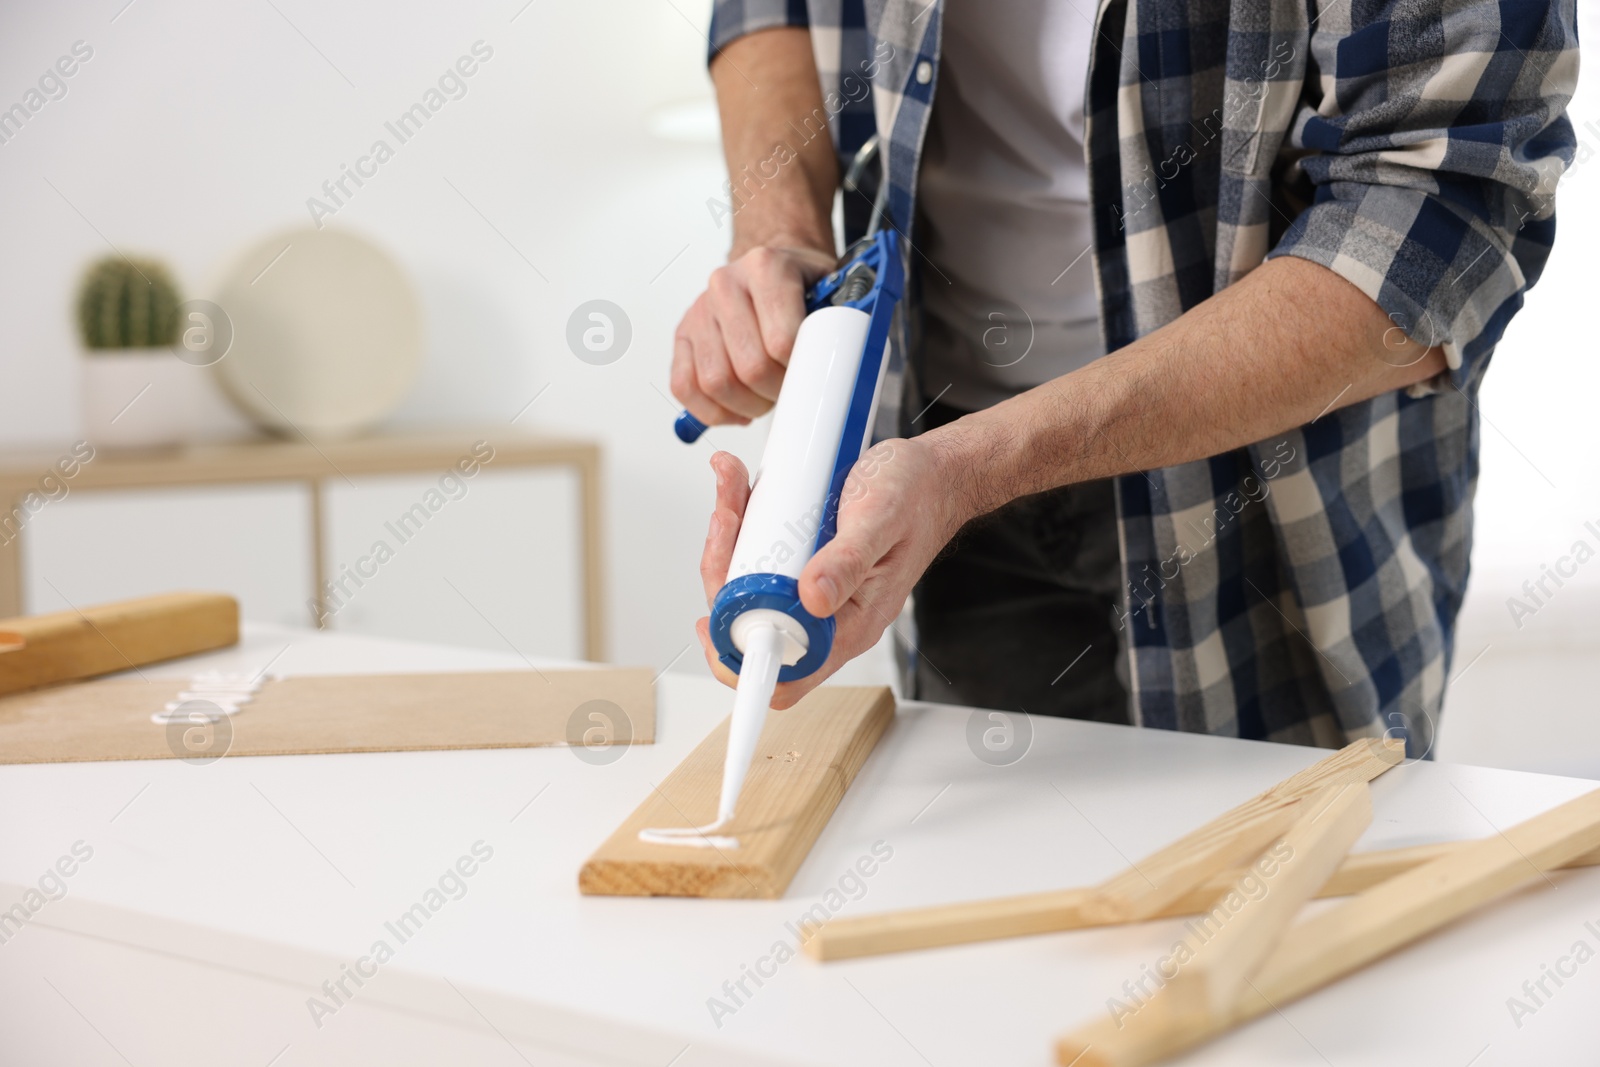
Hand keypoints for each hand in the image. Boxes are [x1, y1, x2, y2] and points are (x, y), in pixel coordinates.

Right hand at [670, 243, 836, 425]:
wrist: (769, 266)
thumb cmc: (800, 283)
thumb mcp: (830, 289)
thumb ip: (834, 322)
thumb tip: (835, 368)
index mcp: (765, 268)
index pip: (781, 342)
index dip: (798, 371)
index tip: (808, 375)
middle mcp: (726, 285)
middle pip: (749, 366)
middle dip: (773, 392)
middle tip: (788, 391)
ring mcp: (700, 310)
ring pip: (714, 382)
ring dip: (744, 405)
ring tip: (763, 399)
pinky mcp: (682, 334)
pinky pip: (683, 386)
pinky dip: (710, 410)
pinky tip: (735, 409)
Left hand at [695, 437, 970, 707]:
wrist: (931, 477)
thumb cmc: (916, 499)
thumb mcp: (882, 519)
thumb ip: (849, 560)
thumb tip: (812, 600)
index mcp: (850, 625)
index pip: (786, 675)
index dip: (739, 662)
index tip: (711, 623)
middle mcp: (827, 617)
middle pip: (749, 626)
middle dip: (723, 573)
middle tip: (728, 521)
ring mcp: (811, 593)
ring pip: (746, 588)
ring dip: (727, 543)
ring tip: (732, 494)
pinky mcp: (801, 567)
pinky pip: (756, 561)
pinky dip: (740, 527)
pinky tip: (740, 494)